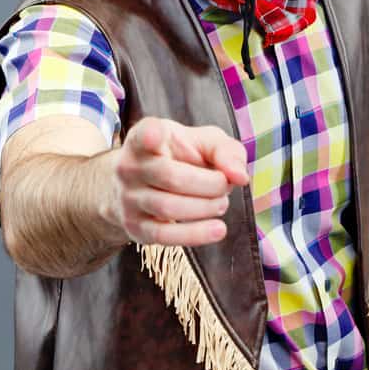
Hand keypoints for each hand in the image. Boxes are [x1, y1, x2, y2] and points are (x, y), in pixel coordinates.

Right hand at [99, 116, 249, 246]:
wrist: (143, 185)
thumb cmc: (180, 157)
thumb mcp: (204, 142)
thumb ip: (227, 152)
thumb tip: (240, 177)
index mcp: (145, 138)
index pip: (143, 134)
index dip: (149, 135)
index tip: (155, 136)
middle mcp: (130, 167)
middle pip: (171, 177)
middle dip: (209, 184)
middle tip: (224, 186)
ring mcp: (128, 198)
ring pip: (168, 207)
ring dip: (205, 208)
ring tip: (221, 203)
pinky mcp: (134, 226)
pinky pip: (164, 236)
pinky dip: (195, 234)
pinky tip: (217, 230)